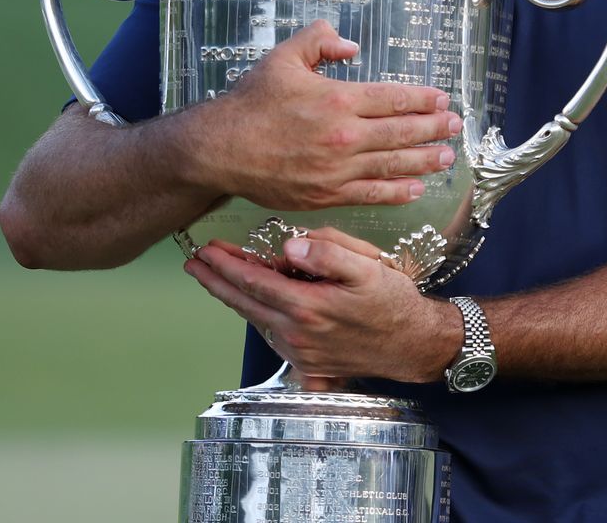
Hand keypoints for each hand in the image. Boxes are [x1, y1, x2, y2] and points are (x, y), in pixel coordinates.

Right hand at [173, 20, 460, 210]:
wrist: (220, 149)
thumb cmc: (251, 102)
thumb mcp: (283, 57)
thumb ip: (319, 40)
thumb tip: (351, 44)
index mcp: (338, 99)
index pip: (393, 99)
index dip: (423, 100)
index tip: (442, 99)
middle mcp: (344, 136)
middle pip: (401, 132)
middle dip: (433, 129)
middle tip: (455, 127)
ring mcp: (337, 169)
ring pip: (392, 165)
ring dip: (424, 161)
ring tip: (446, 158)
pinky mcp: (327, 195)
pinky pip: (371, 194)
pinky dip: (397, 192)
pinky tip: (415, 189)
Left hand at [185, 235, 461, 383]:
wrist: (413, 344)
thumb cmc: (393, 301)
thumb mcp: (368, 267)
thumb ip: (327, 253)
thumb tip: (288, 246)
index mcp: (307, 308)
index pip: (254, 282)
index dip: (226, 265)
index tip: (206, 250)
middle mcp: (296, 334)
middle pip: (244, 304)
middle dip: (215, 282)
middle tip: (193, 263)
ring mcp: (299, 351)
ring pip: (255, 318)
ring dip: (233, 296)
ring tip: (216, 275)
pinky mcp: (305, 361)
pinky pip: (271, 331)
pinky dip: (256, 311)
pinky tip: (252, 298)